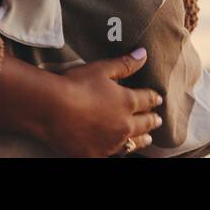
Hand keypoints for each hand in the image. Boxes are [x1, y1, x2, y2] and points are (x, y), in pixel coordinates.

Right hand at [43, 49, 163, 157]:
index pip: (147, 99)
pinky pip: (114, 155)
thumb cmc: (75, 85)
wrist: (51, 109)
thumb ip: (125, 64)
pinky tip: (120, 149)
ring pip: (133, 143)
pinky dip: (120, 151)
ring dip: (142, 139)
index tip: (158, 99)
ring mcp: (111, 143)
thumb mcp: (101, 69)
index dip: (153, 98)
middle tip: (158, 120)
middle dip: (152, 120)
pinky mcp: (96, 154)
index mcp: (127, 101)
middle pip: (144, 124)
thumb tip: (143, 54)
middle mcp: (124, 125)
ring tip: (147, 139)